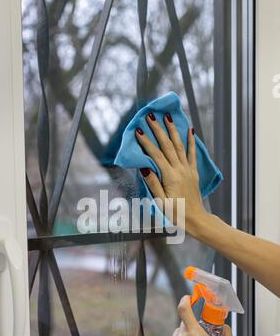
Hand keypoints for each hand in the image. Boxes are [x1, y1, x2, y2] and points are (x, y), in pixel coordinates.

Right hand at [135, 112, 206, 232]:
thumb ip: (153, 184)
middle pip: (167, 146)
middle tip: (151, 116)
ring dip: (172, 130)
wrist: (196, 219)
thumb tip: (144, 168)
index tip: (139, 130)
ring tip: (167, 117)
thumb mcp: (161, 202)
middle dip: (158, 130)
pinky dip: (191, 141)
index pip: (155, 155)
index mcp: (170, 177)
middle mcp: (180, 170)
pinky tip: (190, 130)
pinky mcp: (193, 172)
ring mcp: (188, 170)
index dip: (146, 142)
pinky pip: (192, 153)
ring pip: (179, 146)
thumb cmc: (176, 213)